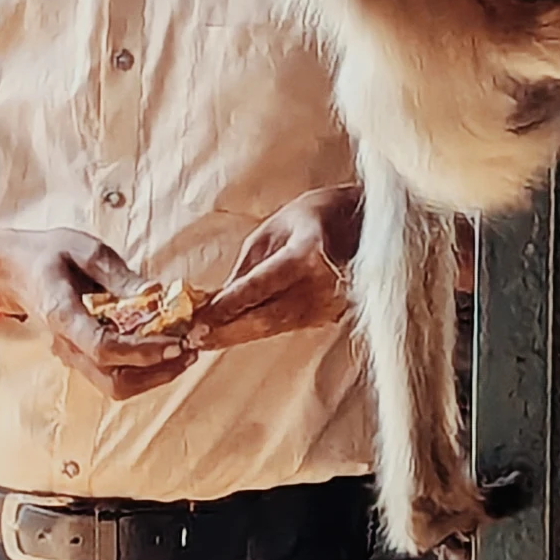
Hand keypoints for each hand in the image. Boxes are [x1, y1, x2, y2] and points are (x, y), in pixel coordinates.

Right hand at [0, 224, 199, 390]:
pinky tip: (163, 350)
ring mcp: (72, 354)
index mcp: (62, 313)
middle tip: (189, 350)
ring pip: (114, 385)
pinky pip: (113, 375)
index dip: (142, 351)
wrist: (14, 270)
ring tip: (183, 354)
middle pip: (113, 379)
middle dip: (157, 371)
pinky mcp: (81, 356)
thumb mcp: (83, 248)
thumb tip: (155, 294)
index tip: (175, 341)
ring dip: (153, 376)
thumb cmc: (47, 254)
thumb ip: (118, 274)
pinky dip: (143, 369)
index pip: (102, 347)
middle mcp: (66, 343)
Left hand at [190, 187, 362, 350]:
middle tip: (195, 339)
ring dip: (238, 335)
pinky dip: (258, 330)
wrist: (364, 226)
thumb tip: (218, 298)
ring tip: (205, 341)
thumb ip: (247, 267)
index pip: (259, 287)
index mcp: (306, 255)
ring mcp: (329, 304)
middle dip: (228, 330)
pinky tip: (233, 333)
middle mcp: (321, 285)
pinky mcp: (329, 315)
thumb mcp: (273, 230)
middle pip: (267, 317)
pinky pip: (287, 325)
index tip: (199, 319)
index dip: (227, 306)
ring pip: (275, 327)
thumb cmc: (314, 218)